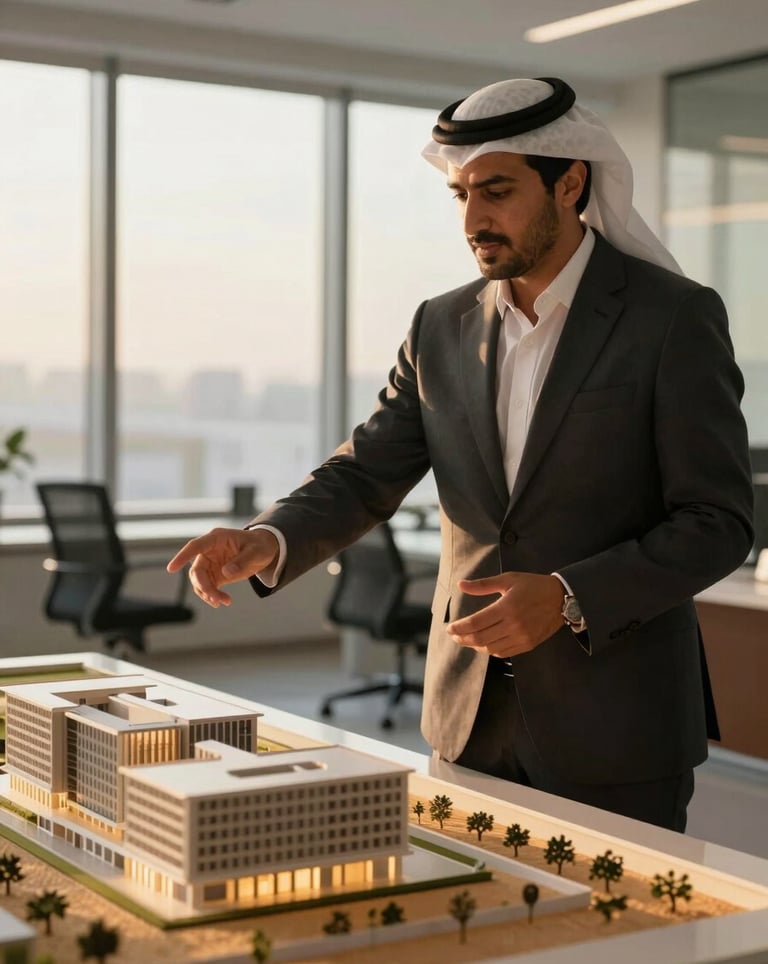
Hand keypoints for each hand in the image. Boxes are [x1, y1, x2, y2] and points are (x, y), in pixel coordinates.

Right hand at [167, 527, 279, 607]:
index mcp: (216, 539)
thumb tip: (226, 572)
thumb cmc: (260, 545)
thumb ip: (242, 561)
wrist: (265, 550)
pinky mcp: (214, 574)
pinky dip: (212, 596)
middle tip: (217, 600)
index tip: (171, 568)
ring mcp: (210, 563)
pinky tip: (223, 601)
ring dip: (208, 594)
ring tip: (224, 602)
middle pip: (197, 570)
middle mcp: (209, 551)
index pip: (195, 546)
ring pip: (199, 581)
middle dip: (204, 587)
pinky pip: (206, 587)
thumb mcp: (256, 551)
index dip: (182, 557)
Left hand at [448, 572, 563, 658]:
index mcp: (507, 607)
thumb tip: (460, 585)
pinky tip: (484, 644)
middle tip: (454, 636)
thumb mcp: (508, 579)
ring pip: (491, 649)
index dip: (459, 628)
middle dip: (463, 639)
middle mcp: (514, 625)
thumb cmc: (532, 585)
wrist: (561, 598)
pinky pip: (504, 653)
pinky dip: (490, 651)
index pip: (476, 623)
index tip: (449, 628)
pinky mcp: (528, 644)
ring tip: (467, 639)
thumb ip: (482, 585)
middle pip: (480, 638)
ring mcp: (522, 637)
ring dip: (475, 646)